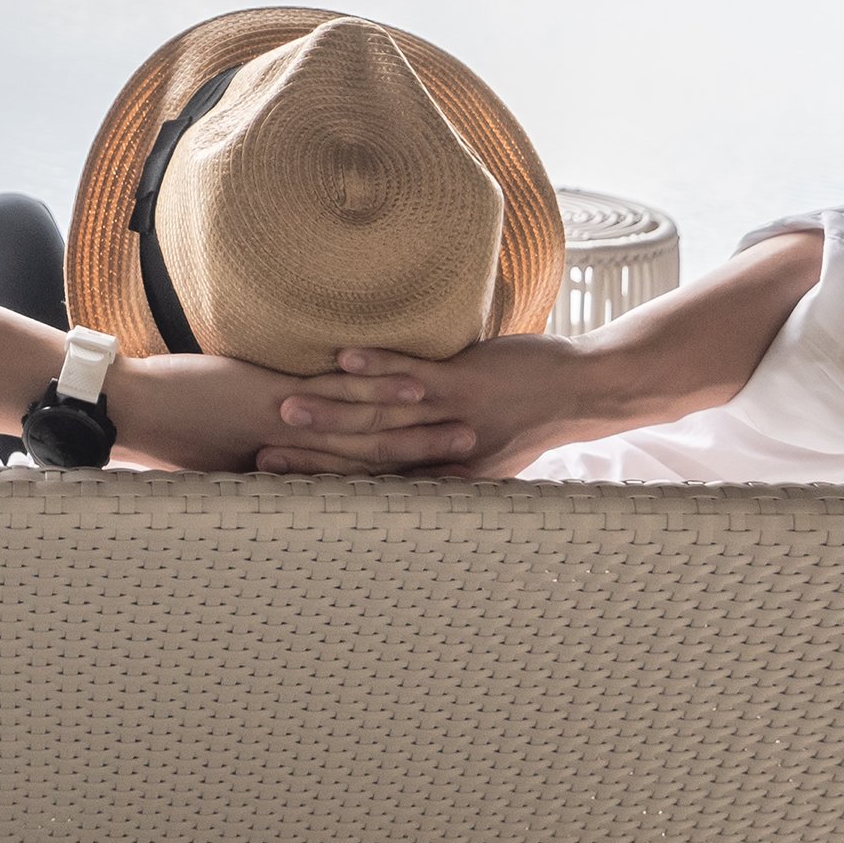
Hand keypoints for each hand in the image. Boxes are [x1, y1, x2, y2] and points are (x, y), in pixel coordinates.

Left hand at [109, 353, 475, 473]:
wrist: (129, 410)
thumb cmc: (167, 436)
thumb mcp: (222, 463)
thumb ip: (258, 467)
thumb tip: (273, 469)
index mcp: (286, 475)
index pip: (356, 486)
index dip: (404, 489)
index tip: (449, 492)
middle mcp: (296, 456)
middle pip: (374, 465)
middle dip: (428, 464)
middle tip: (481, 465)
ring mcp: (290, 426)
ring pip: (367, 432)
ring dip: (420, 432)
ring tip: (466, 430)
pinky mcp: (276, 396)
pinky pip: (339, 394)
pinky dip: (379, 390)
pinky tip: (416, 385)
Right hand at [262, 335, 595, 477]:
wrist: (583, 391)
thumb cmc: (529, 418)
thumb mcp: (484, 456)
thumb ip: (441, 462)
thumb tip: (401, 468)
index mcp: (445, 477)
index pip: (373, 486)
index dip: (325, 488)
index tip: (280, 488)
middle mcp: (443, 454)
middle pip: (365, 458)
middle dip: (311, 457)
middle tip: (259, 455)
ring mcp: (453, 415)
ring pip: (381, 416)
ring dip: (329, 410)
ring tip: (283, 406)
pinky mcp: (466, 380)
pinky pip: (413, 372)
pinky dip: (377, 363)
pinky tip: (342, 354)